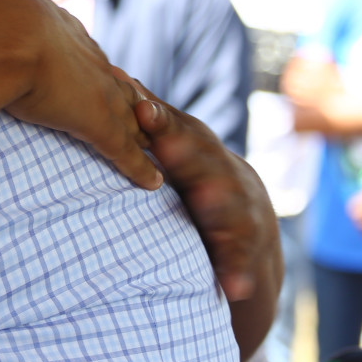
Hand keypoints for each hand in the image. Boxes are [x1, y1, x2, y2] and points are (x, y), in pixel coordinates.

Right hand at [0, 0, 162, 189]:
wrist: (8, 31)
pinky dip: (140, 169)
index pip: (86, 56)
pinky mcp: (99, 124)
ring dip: (145, 133)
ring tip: (157, 145)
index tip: (98, 77)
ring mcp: (98, 92)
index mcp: (63, 32)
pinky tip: (152, 182)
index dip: (92, 69)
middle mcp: (88, 61)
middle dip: (131, 100)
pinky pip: (125, 152)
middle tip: (144, 114)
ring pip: (131, 118)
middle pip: (119, 85)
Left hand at [138, 100, 280, 303]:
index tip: (138, 106)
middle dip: (186, 150)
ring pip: (230, 205)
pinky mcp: (250, 252)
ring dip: (218, 203)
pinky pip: (243, 262)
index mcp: (199, 152)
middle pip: (205, 159)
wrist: (250, 236)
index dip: (159, 118)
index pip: (178, 130)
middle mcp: (224, 175)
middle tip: (166, 145)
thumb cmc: (196, 181)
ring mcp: (241, 213)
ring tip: (206, 200)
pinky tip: (233, 287)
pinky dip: (238, 273)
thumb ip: (149, 121)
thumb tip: (111, 74)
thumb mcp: (175, 152)